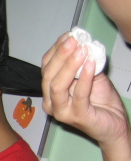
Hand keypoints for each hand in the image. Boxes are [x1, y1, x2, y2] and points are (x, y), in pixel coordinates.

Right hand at [42, 33, 130, 160]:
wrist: (113, 125)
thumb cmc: (100, 102)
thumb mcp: (90, 77)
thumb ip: (84, 64)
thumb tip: (82, 43)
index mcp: (50, 92)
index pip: (46, 67)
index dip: (55, 50)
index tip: (69, 35)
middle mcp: (50, 103)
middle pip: (48, 76)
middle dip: (60, 55)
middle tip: (74, 40)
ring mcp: (62, 112)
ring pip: (57, 86)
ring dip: (69, 66)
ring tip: (82, 50)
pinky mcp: (77, 117)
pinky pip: (79, 95)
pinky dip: (85, 78)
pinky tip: (91, 64)